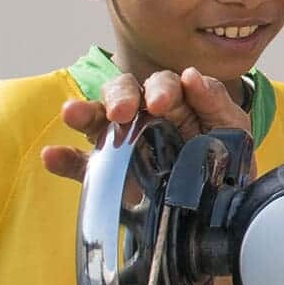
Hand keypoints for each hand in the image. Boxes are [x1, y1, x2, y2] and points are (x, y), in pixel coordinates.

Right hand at [41, 68, 250, 181]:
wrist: (222, 209)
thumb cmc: (227, 158)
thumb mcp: (231, 127)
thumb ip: (214, 100)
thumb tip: (191, 75)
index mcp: (175, 101)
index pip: (161, 85)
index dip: (160, 89)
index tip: (161, 103)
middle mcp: (144, 117)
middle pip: (124, 93)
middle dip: (121, 97)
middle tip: (123, 111)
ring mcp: (123, 145)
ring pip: (98, 121)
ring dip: (84, 113)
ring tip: (72, 112)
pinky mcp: (108, 177)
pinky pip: (82, 166)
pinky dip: (64, 160)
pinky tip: (52, 156)